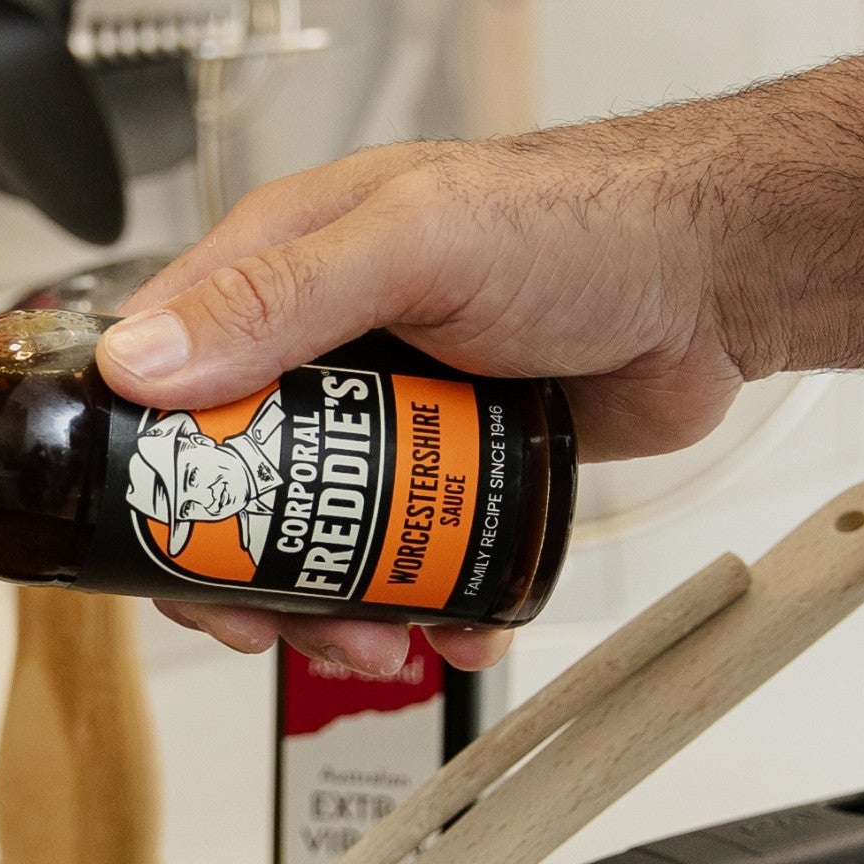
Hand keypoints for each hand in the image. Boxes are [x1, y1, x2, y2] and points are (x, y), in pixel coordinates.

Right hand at [97, 130, 739, 674]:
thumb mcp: (413, 243)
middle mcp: (324, 346)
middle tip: (276, 625)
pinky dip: (419, 607)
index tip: (167, 544)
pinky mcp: (449, 471)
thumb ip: (280, 297)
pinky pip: (405, 556)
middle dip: (249, 574)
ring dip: (335, 610)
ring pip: (320, 538)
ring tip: (383, 639)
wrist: (715, 284)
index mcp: (285, 267)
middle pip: (235, 486)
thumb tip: (147, 361)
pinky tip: (451, 623)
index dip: (152, 472)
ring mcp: (388, 417)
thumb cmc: (583, 223)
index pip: (167, 375)